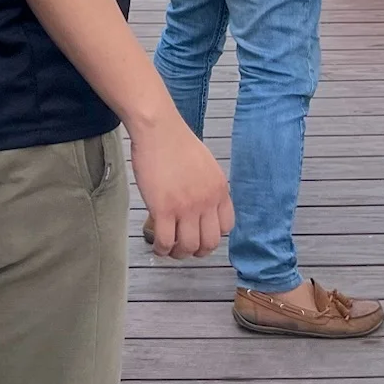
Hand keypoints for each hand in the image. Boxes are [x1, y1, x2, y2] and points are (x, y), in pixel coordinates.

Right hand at [131, 114, 232, 258]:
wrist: (159, 130)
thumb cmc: (177, 143)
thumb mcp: (206, 165)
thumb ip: (208, 187)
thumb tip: (203, 206)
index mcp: (220, 190)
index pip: (226, 227)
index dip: (213, 236)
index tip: (201, 235)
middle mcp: (207, 201)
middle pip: (209, 243)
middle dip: (197, 251)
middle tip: (184, 248)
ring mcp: (186, 207)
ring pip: (188, 247)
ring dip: (178, 253)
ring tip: (168, 248)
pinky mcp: (163, 209)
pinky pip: (165, 241)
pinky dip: (161, 249)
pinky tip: (157, 246)